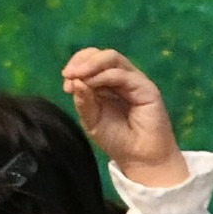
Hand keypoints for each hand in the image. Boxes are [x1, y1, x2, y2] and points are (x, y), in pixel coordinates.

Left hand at [61, 44, 178, 176]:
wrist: (140, 159)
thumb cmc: (117, 140)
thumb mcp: (92, 120)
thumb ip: (83, 101)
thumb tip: (75, 80)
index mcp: (106, 84)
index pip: (91, 62)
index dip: (76, 65)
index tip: (66, 84)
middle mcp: (121, 78)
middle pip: (101, 55)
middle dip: (82, 60)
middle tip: (69, 75)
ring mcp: (134, 81)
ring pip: (112, 58)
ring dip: (92, 64)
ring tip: (78, 75)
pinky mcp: (146, 88)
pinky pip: (123, 74)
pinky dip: (105, 75)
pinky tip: (92, 84)